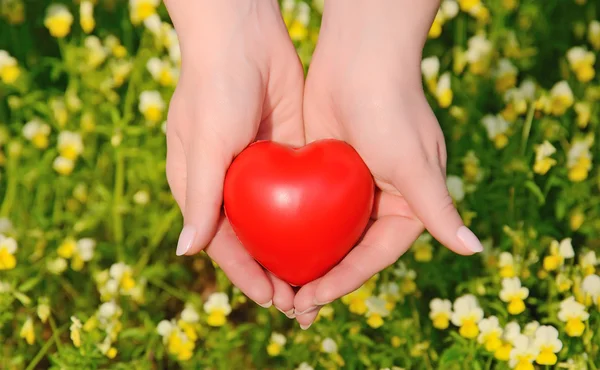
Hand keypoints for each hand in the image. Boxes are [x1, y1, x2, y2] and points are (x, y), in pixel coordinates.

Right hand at [164, 0, 302, 314]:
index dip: (247, 275)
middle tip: (304, 303)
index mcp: (203, 189)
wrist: (244, 35)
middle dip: (276, 272)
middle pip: (257, 241)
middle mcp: (233, 186)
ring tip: (322, 281)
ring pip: (283, 224)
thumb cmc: (213, 87)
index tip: (273, 300)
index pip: (226, 244)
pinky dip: (316, 218)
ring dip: (299, 252)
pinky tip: (337, 237)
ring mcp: (263, 172)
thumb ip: (200, 197)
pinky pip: (304, 193)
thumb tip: (187, 253)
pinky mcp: (289, 154)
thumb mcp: (206, 143)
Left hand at [293, 0, 482, 327]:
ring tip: (276, 289)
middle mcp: (379, 203)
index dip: (342, 281)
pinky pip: (305, 209)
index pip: (371, 256)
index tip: (310, 300)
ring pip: (324, 236)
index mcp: (405, 208)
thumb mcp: (413, 164)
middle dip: (320, 280)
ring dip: (302, 261)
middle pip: (347, 252)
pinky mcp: (324, 173)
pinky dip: (289, 230)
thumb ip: (438, 209)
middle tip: (290, 307)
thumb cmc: (390, 108)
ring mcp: (349, 189)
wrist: (359, 56)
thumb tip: (476, 250)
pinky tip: (266, 247)